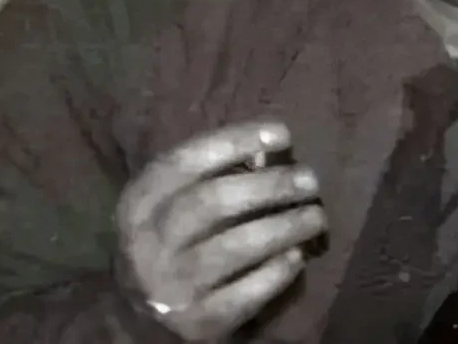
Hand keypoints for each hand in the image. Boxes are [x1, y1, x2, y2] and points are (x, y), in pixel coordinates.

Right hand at [116, 120, 326, 340]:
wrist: (142, 308)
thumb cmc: (173, 232)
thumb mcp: (176, 195)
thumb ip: (214, 170)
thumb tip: (271, 150)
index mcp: (141, 199)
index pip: (187, 160)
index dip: (236, 141)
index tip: (283, 133)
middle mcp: (149, 242)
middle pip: (213, 203)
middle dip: (269, 186)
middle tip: (310, 179)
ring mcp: (171, 286)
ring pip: (233, 248)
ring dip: (283, 227)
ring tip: (316, 216)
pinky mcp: (196, 324)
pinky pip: (244, 295)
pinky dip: (276, 273)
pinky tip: (297, 256)